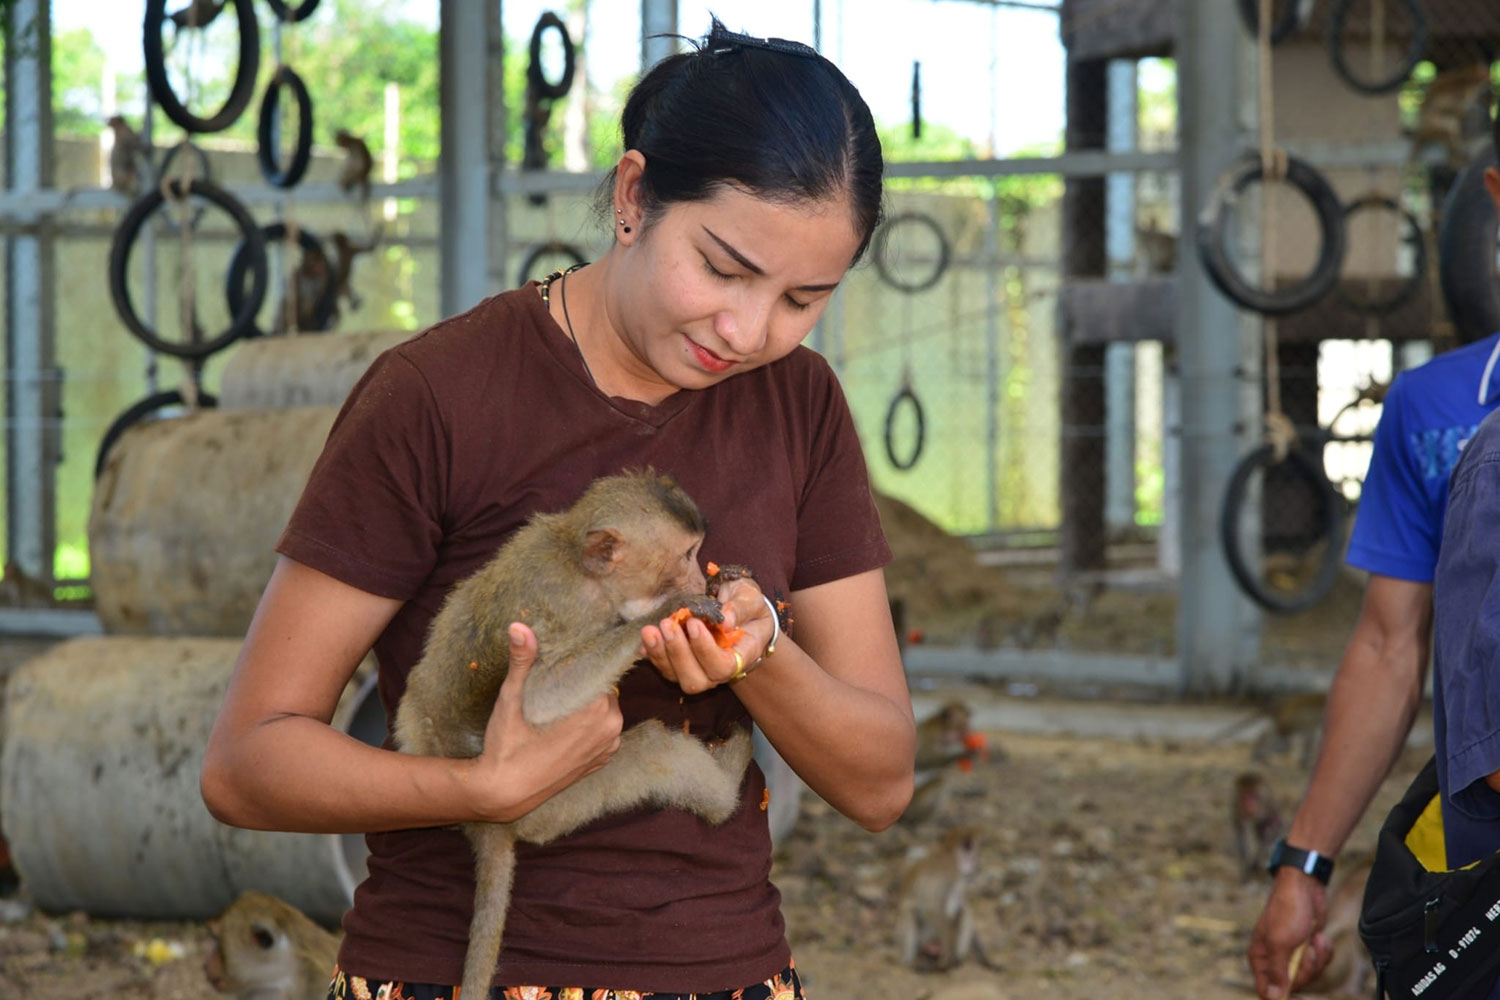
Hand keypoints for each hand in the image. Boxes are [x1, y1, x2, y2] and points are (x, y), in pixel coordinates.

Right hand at [475, 623, 622, 821]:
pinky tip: (563, 723)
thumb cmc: (506, 746)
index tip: (561, 660)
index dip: (581, 663)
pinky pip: (601, 730)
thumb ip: (522, 662)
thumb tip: (519, 627)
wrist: (504, 793)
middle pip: (603, 688)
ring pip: (603, 709)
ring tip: (556, 700)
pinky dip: (587, 724)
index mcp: (598, 710)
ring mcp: (609, 747)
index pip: (600, 671)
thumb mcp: (512, 699)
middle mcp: (612, 728)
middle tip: (554, 679)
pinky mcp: (601, 761)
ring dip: (585, 703)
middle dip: (582, 682)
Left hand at [640, 577, 775, 693]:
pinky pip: (662, 666)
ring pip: (675, 676)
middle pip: (695, 680)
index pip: (723, 667)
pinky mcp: (679, 664)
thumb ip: (741, 608)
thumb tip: (725, 621)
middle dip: (678, 653)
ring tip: (651, 630)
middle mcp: (717, 671)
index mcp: (741, 657)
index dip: (705, 650)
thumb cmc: (748, 606)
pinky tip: (645, 637)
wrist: (738, 612)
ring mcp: (697, 670)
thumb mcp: (750, 598)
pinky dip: (651, 653)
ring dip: (660, 654)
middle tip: (668, 624)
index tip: (694, 623)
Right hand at [1248, 869, 1332, 998]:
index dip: (1282, 998)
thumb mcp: (1280, 943)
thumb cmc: (1287, 910)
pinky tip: (1319, 936)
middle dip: (1307, 969)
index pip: (1266, 991)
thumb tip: (1272, 997)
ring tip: (1314, 939)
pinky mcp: (1307, 947)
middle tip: (1308, 951)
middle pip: (1293, 984)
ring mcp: (1292, 953)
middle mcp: (1274, 958)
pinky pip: (1320, 963)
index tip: (1300, 999)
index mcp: (1260, 958)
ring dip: (1318, 958)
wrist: (1305, 886)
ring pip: (1309, 974)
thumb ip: (1276, 972)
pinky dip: (1324, 952)